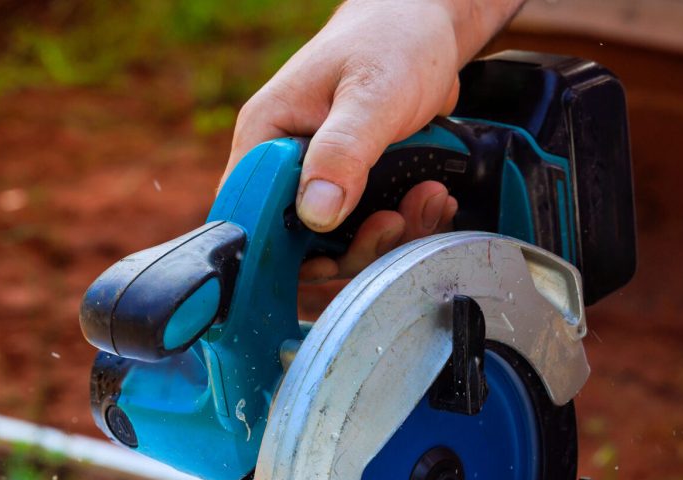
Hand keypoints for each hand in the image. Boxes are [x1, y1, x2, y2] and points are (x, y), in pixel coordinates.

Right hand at [228, 0, 522, 278]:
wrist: (427, 25)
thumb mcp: (371, 92)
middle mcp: (287, 167)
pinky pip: (371, 231)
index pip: (249, 216)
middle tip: (396, 221)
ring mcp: (322, 181)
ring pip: (341, 246)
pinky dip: (407, 226)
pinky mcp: (356, 189)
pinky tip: (433, 199)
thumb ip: (343, 151)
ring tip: (428, 199)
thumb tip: (317, 213)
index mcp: (266, 139)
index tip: (334, 250)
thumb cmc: (392, 39)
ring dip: (390, 238)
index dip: (284, 251)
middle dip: (353, 248)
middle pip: (298, 247)